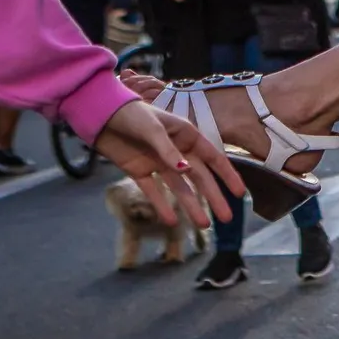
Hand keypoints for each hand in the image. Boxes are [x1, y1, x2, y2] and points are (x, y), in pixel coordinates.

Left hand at [91, 100, 240, 228]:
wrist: (99, 114)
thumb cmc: (131, 113)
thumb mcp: (152, 128)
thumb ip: (168, 151)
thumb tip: (185, 171)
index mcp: (187, 136)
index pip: (213, 159)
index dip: (227, 176)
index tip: (239, 193)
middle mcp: (176, 151)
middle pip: (199, 178)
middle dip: (213, 198)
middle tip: (226, 218)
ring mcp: (158, 163)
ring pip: (180, 189)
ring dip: (191, 206)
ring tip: (202, 225)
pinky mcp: (139, 172)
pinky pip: (154, 191)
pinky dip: (162, 206)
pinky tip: (172, 221)